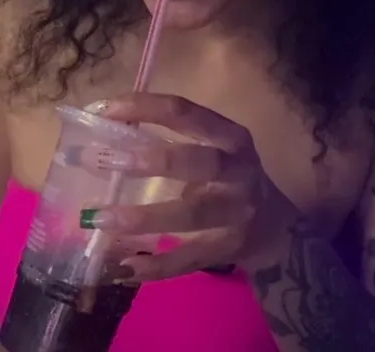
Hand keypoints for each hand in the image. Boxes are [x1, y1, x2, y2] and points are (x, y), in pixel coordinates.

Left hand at [69, 93, 299, 281]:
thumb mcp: (212, 151)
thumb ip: (166, 145)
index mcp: (230, 137)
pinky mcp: (230, 249)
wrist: (276, 229)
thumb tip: (98, 143)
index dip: (144, 107)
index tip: (102, 110)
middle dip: (152, 160)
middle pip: (198, 161)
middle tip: (106, 160)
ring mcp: (238, 213)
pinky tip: (125, 266)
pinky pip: (191, 257)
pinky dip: (158, 264)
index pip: (185, 112)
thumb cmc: (228, 180)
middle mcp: (238, 171)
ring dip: (145, 217)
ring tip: (101, 220)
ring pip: (192, 214)